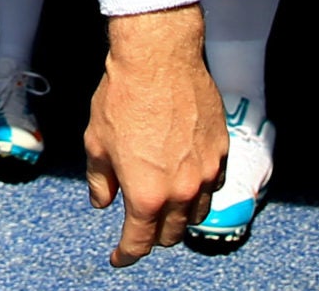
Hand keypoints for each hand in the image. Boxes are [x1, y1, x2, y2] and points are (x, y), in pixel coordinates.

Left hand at [84, 5, 223, 266]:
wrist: (159, 60)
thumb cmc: (122, 98)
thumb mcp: (96, 141)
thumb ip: (101, 179)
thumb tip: (103, 201)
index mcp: (147, 194)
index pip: (139, 241)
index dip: (126, 254)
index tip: (119, 258)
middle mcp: (182, 191)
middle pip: (171, 233)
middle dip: (153, 236)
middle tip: (139, 228)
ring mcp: (206, 173)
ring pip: (196, 213)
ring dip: (178, 217)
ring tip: (163, 205)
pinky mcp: (222, 152)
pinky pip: (213, 186)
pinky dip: (199, 191)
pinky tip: (186, 180)